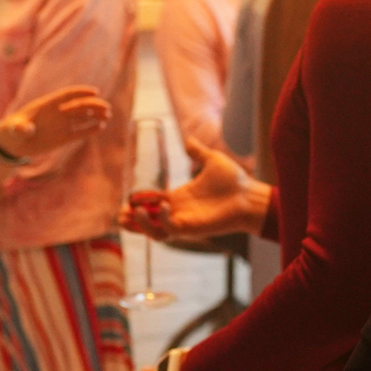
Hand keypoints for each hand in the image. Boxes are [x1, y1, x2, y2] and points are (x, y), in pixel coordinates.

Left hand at [0, 86, 112, 160]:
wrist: (13, 144)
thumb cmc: (12, 131)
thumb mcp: (14, 128)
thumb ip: (20, 128)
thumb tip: (27, 129)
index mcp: (47, 105)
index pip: (67, 95)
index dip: (81, 93)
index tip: (94, 92)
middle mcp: (58, 113)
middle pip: (78, 105)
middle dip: (92, 105)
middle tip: (106, 107)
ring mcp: (62, 125)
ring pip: (82, 117)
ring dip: (95, 115)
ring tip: (107, 115)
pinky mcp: (64, 137)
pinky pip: (80, 132)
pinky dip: (90, 129)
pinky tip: (100, 127)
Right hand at [121, 137, 261, 241]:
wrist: (249, 195)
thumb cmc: (234, 181)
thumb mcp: (211, 160)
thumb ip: (197, 152)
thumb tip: (189, 139)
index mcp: (180, 197)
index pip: (151, 204)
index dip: (138, 204)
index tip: (127, 200)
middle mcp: (179, 212)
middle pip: (148, 222)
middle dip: (132, 221)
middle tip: (120, 215)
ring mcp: (184, 221)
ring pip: (154, 231)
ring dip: (141, 224)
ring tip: (131, 213)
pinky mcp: (191, 228)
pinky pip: (170, 229)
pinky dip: (162, 220)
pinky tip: (164, 206)